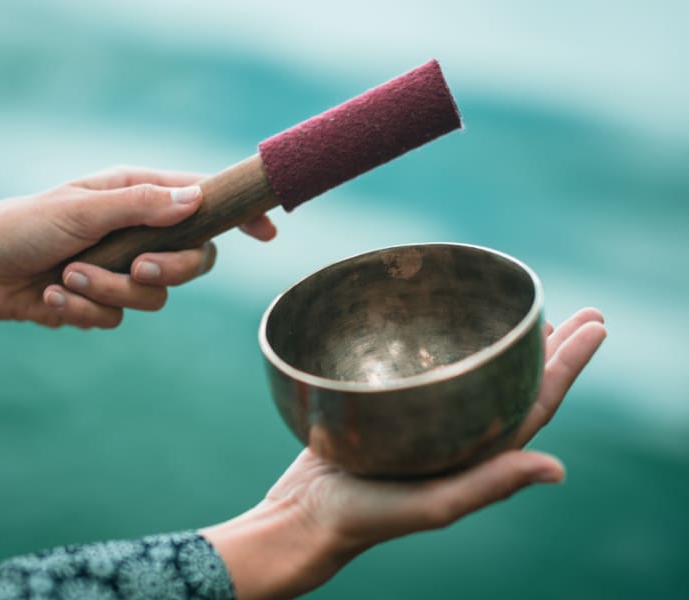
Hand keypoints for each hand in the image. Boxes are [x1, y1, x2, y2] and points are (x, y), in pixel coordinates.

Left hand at [0, 166, 276, 328]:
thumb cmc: (24, 225)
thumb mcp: (81, 208)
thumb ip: (140, 206)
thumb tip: (196, 201)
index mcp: (136, 197)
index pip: (201, 202)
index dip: (237, 216)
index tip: (268, 231)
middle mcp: (138, 231)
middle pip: (194, 260)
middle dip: (167, 269)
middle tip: (137, 266)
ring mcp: (124, 268)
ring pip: (155, 295)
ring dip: (108, 291)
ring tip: (68, 278)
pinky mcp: (107, 300)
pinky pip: (120, 317)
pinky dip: (87, 310)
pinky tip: (54, 296)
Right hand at [203, 308, 605, 598]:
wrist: (305, 513)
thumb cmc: (367, 517)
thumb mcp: (432, 505)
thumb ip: (489, 485)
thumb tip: (559, 470)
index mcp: (479, 455)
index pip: (536, 402)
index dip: (569, 365)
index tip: (596, 325)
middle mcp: (462, 434)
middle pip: (518, 382)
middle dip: (554, 348)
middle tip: (586, 312)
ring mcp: (430, 420)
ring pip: (482, 373)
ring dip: (511, 344)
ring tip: (535, 317)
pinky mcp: (395, 406)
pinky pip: (437, 369)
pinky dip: (456, 344)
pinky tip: (457, 326)